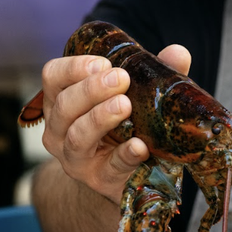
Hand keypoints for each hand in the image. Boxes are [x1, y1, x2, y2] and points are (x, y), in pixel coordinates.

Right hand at [39, 44, 190, 204]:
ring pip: (77, 136)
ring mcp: (75, 158)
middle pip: (64, 105)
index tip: (103, 62)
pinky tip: (139, 146)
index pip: (53, 77)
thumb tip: (177, 52)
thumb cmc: (127, 125)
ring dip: (100, 118)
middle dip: (91, 89)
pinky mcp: (99, 179)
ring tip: (125, 105)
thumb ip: (154, 74)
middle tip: (121, 78)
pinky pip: (109, 167)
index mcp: (63, 100)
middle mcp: (60, 129)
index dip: (73, 67)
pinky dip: (124, 155)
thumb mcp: (136, 97)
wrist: (128, 175)